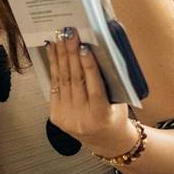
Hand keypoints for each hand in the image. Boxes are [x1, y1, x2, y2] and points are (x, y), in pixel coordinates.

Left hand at [46, 31, 138, 156]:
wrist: (104, 140)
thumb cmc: (115, 116)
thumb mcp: (119, 101)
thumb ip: (109, 81)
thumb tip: (100, 51)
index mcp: (101, 115)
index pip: (94, 86)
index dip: (89, 65)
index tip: (84, 47)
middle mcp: (81, 118)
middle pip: (75, 80)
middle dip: (71, 54)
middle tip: (69, 34)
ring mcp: (66, 117)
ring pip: (62, 81)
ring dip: (60, 56)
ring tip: (60, 38)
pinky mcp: (55, 116)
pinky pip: (54, 86)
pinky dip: (53, 66)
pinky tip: (54, 51)